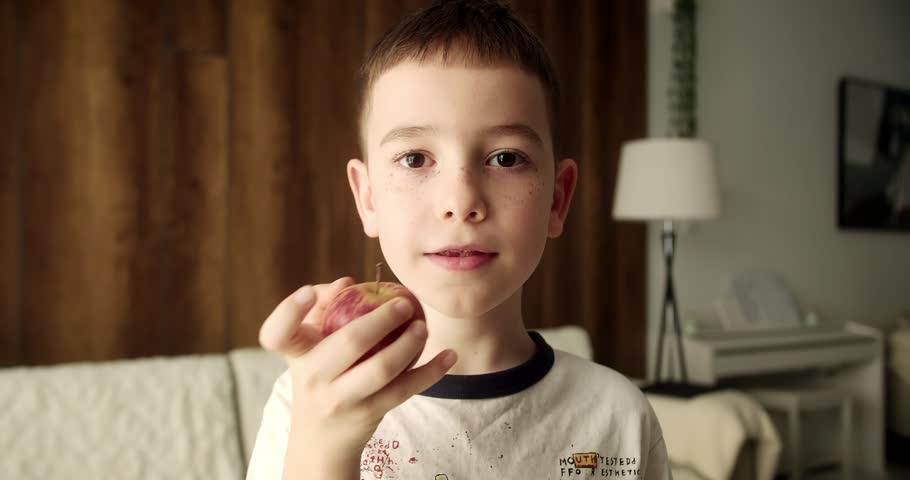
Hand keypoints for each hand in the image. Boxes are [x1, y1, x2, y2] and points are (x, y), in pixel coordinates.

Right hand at [258, 277, 456, 465]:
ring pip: (382, 369)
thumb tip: (347, 282)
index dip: (290, 310)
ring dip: (409, 344)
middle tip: (404, 303)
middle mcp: (313, 377)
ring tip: (423, 326)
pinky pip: (405, 389)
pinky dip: (431, 372)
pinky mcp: (368, 413)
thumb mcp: (310, 348)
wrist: (320, 438)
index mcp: (296, 354)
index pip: (277, 333)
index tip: (309, 291)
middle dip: (382, 319)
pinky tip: (448, 356)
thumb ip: (323, 310)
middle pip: (349, 343)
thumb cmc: (320, 375)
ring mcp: (341, 399)